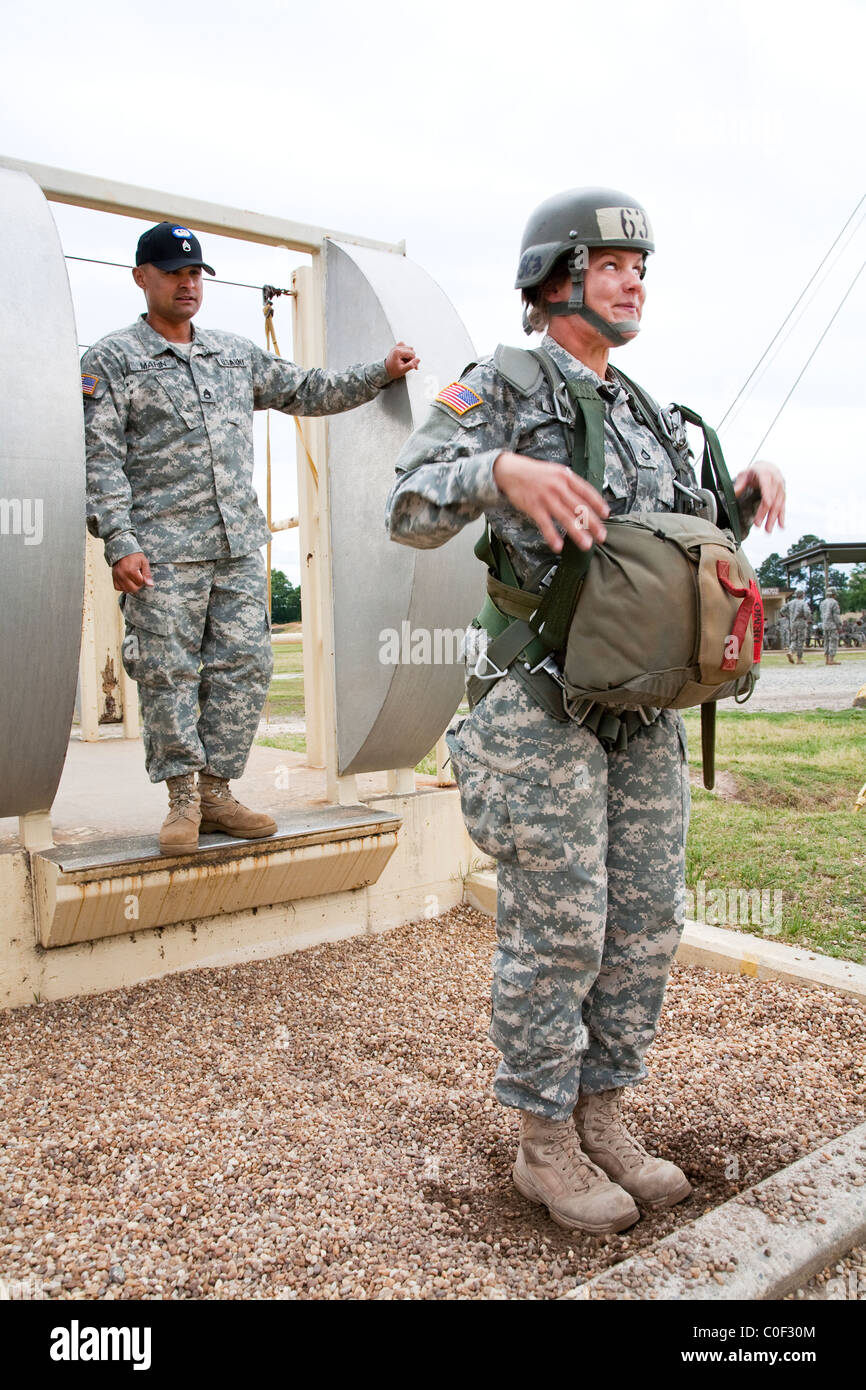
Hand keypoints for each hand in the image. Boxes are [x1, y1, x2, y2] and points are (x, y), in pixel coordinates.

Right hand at [112, 552, 152, 592]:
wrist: (122, 550)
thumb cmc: (135, 556)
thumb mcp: (144, 562)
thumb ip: (147, 574)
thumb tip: (150, 585)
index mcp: (130, 570)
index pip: (140, 583)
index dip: (143, 579)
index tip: (142, 573)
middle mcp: (122, 575)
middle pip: (133, 589)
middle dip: (138, 585)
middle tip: (138, 577)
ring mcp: (117, 577)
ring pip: (126, 590)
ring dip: (131, 587)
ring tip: (132, 579)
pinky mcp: (113, 578)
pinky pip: (118, 588)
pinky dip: (123, 587)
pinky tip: (126, 581)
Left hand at [385, 342, 419, 378]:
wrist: (385, 370)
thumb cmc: (392, 371)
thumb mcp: (403, 370)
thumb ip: (411, 365)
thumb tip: (418, 359)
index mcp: (397, 352)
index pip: (412, 354)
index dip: (414, 361)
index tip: (414, 367)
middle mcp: (397, 347)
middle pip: (411, 350)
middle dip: (412, 358)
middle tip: (408, 365)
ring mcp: (396, 346)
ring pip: (409, 348)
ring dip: (409, 355)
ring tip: (405, 361)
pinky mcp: (397, 346)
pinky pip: (405, 346)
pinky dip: (407, 351)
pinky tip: (404, 357)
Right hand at [493, 452, 608, 552]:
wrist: (510, 470)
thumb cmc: (535, 473)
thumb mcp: (556, 472)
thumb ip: (570, 484)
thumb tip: (586, 499)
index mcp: (566, 476)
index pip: (587, 491)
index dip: (598, 504)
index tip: (606, 515)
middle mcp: (558, 486)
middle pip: (579, 507)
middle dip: (593, 523)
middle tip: (602, 536)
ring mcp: (546, 497)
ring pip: (565, 517)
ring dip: (577, 532)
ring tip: (586, 545)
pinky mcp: (533, 507)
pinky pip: (545, 524)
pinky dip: (552, 535)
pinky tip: (558, 546)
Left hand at [733, 460, 785, 532]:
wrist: (768, 467)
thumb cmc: (755, 471)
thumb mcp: (745, 474)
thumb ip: (739, 484)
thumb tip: (733, 494)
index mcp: (766, 474)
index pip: (767, 487)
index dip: (767, 497)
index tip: (766, 505)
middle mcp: (776, 481)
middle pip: (772, 499)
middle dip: (765, 513)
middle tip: (758, 525)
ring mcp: (781, 488)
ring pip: (778, 504)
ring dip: (773, 518)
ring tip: (768, 530)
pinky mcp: (783, 494)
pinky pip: (783, 506)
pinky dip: (782, 516)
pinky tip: (781, 525)